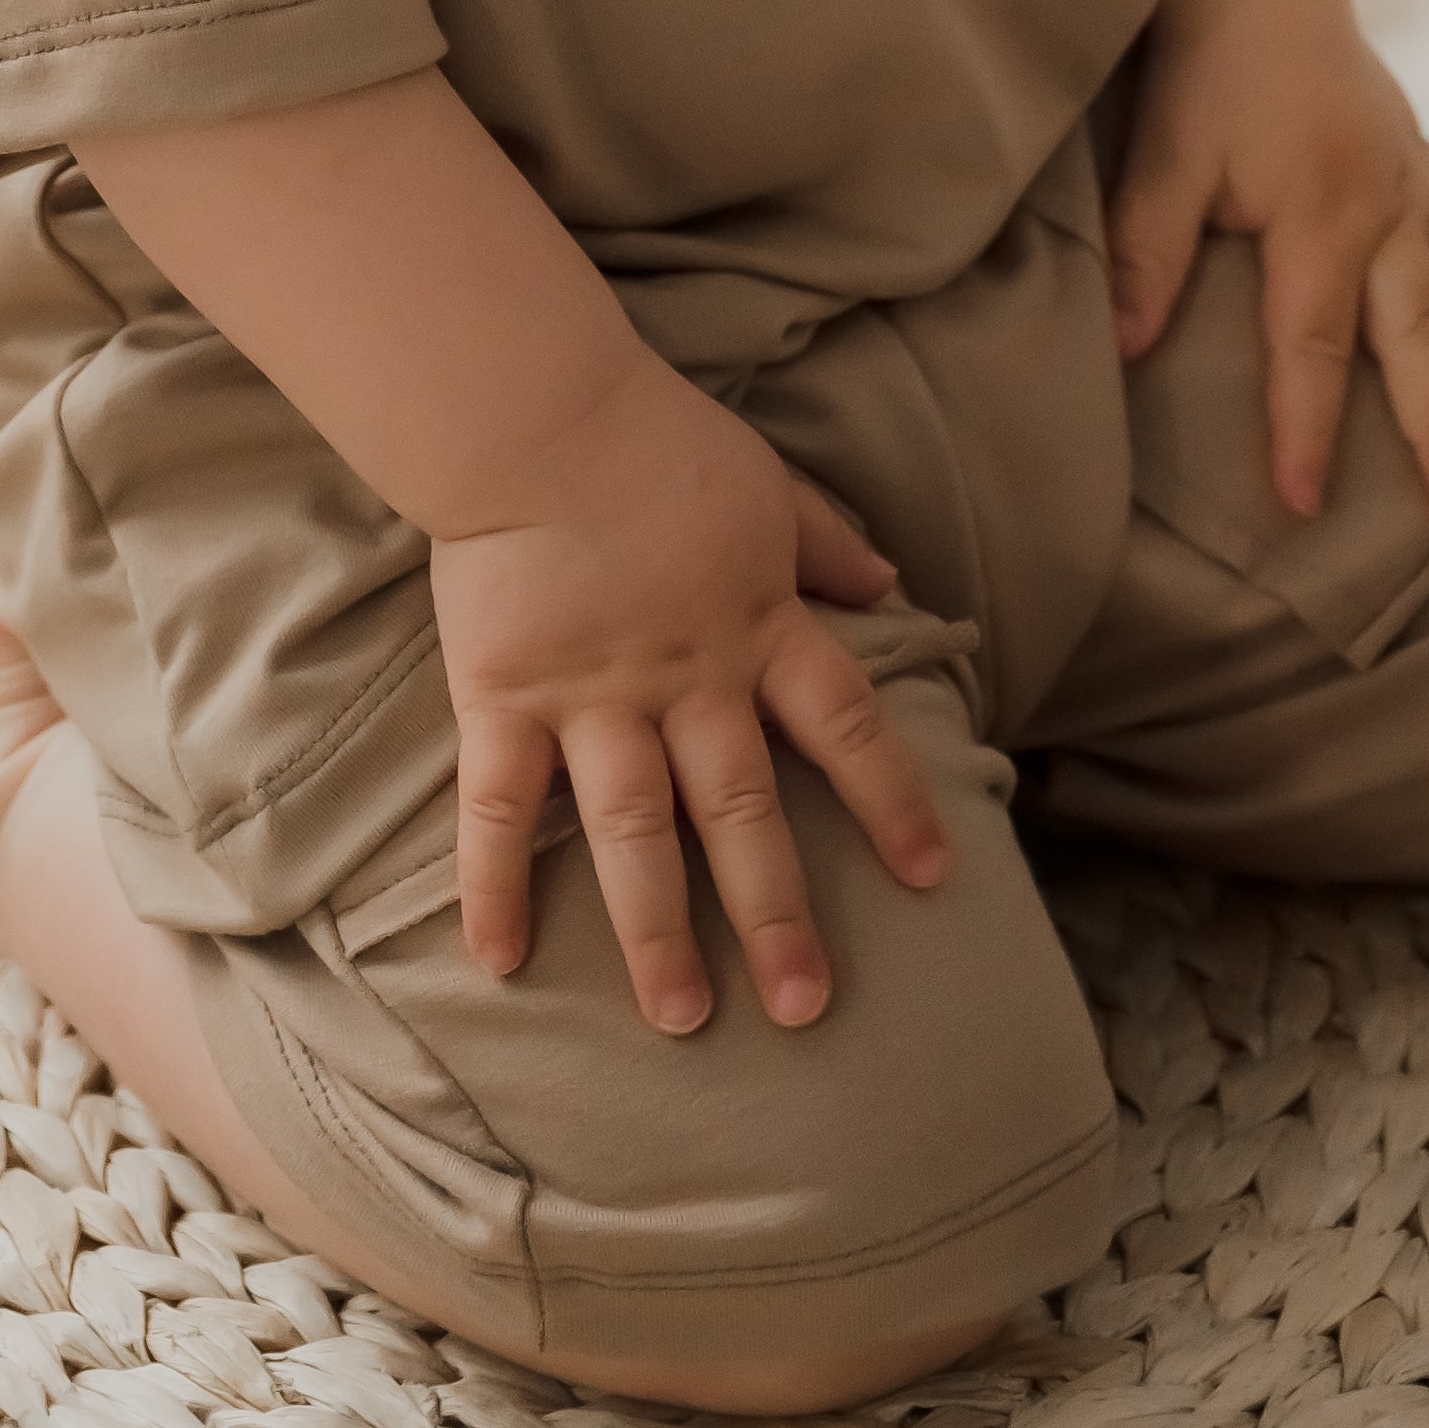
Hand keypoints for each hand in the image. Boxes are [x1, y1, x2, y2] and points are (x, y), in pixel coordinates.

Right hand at [428, 350, 950, 1036]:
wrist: (535, 409)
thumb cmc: (655, 438)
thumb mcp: (766, 483)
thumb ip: (825, 544)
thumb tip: (890, 584)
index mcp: (756, 626)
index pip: (845, 726)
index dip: (893, 801)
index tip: (934, 877)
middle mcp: (687, 680)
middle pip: (743, 810)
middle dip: (777, 913)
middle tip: (805, 1009)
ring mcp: (594, 698)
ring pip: (635, 833)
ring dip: (656, 931)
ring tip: (680, 1018)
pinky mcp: (506, 698)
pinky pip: (501, 807)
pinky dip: (494, 885)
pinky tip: (498, 962)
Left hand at [1105, 0, 1428, 527]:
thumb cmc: (1206, 71)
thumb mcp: (1163, 155)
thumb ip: (1148, 252)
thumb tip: (1119, 349)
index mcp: (1319, 214)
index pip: (1310, 345)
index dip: (1305, 428)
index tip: (1304, 504)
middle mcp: (1389, 208)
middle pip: (1420, 338)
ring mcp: (1421, 188)